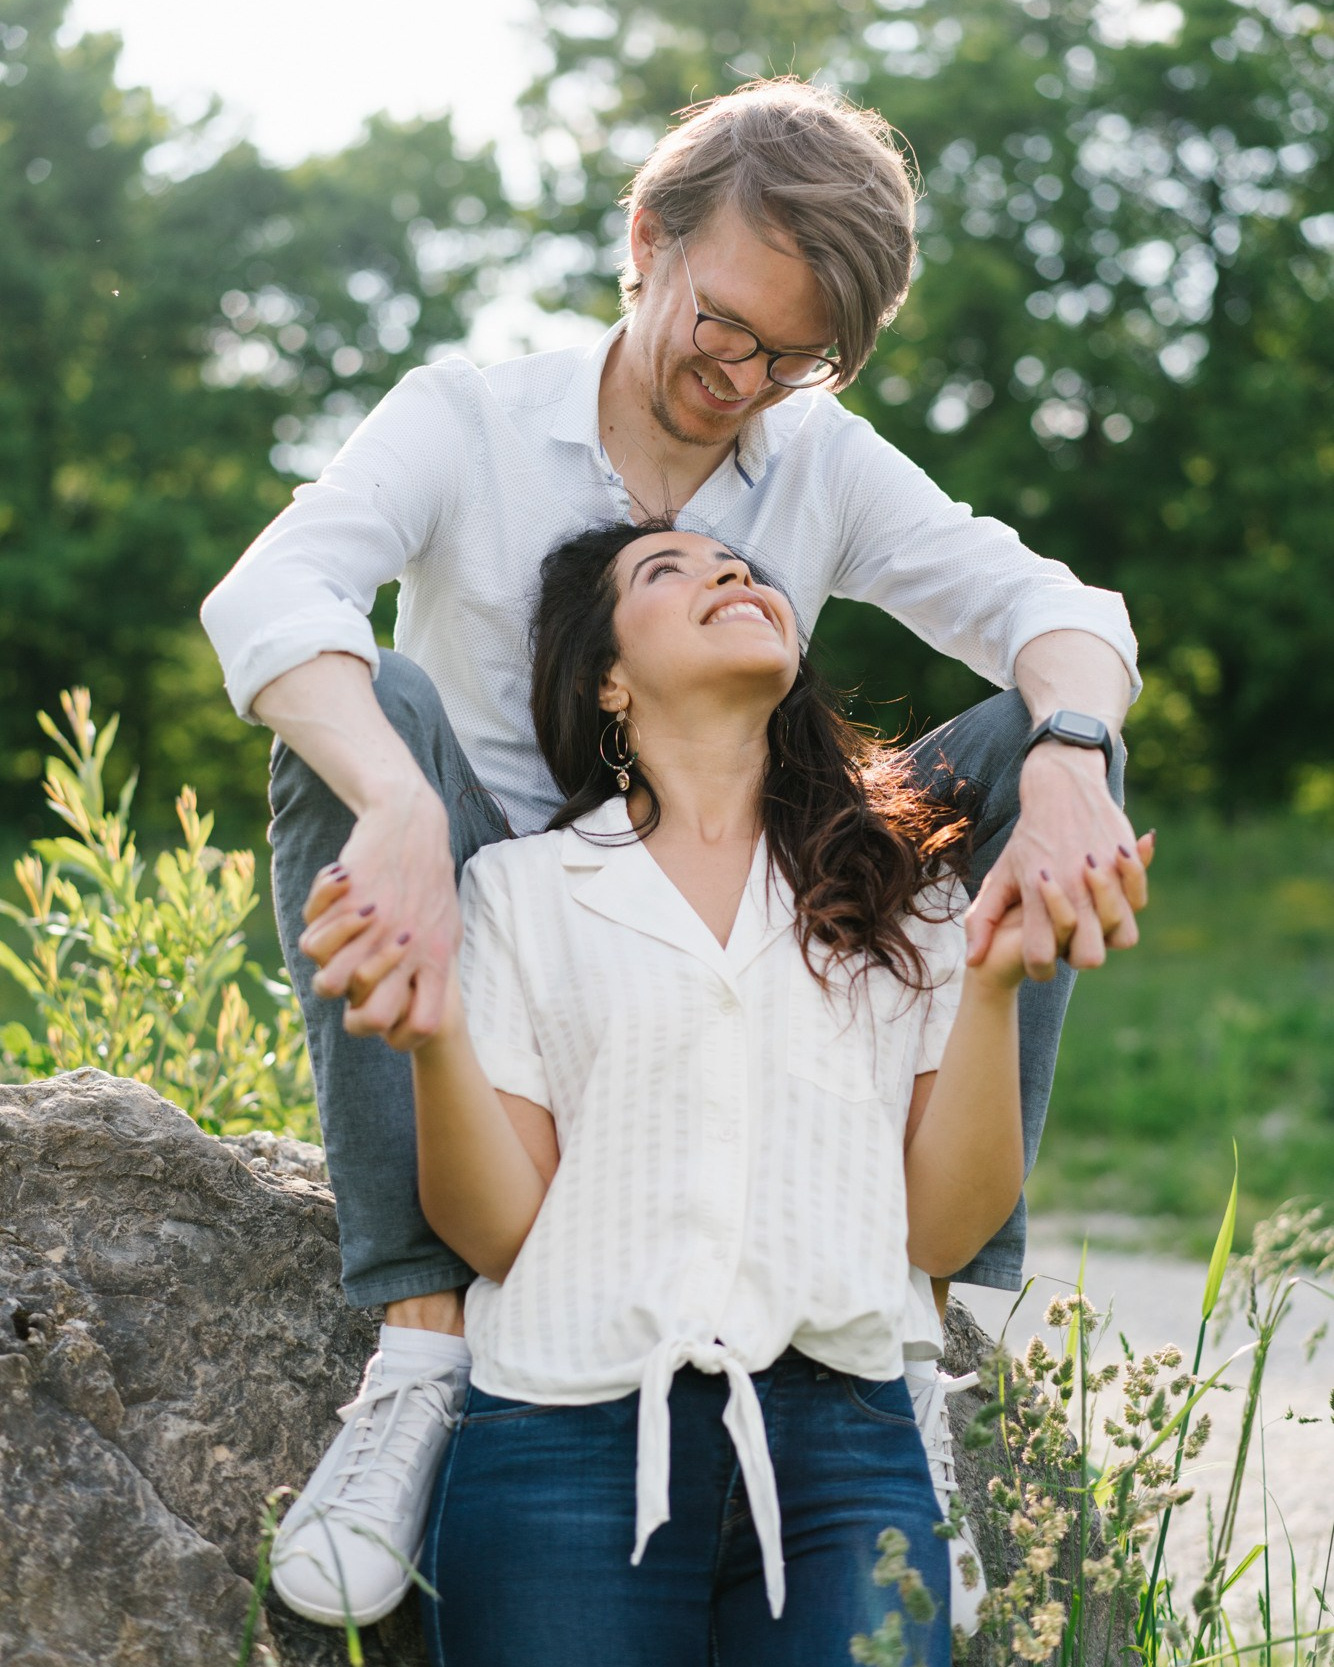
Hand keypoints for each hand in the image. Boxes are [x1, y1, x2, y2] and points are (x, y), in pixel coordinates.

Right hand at [297, 784, 458, 1048]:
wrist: (413, 823)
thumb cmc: (429, 877)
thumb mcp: (445, 923)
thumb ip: (432, 966)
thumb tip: (418, 1005)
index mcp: (438, 958)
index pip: (426, 1025)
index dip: (404, 1035)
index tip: (391, 1021)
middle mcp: (409, 950)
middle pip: (370, 1020)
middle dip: (355, 1012)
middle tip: (356, 982)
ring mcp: (378, 930)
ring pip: (328, 985)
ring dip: (327, 965)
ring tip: (337, 936)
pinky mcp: (350, 904)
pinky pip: (312, 941)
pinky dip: (316, 922)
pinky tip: (336, 892)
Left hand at [965, 743, 1151, 979]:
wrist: (1060, 787)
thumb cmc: (1028, 840)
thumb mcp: (1001, 876)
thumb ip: (982, 919)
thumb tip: (974, 960)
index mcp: (1034, 896)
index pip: (1040, 958)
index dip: (1039, 968)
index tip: (1038, 959)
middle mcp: (1071, 889)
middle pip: (1088, 957)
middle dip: (1078, 955)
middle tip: (1070, 938)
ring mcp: (1103, 876)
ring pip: (1122, 936)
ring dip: (1108, 930)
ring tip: (1092, 912)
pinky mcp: (1126, 862)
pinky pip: (1139, 902)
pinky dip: (1129, 899)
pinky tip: (1111, 885)